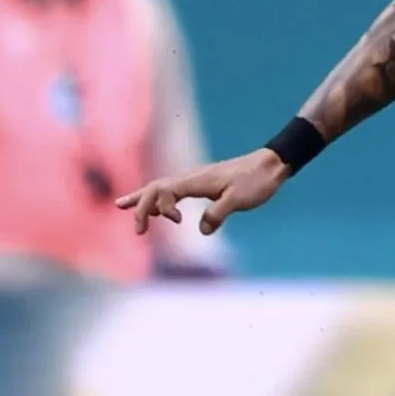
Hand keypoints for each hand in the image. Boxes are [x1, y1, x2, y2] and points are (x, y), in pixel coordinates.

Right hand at [115, 148, 290, 236]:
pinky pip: (174, 189)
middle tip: (137, 230)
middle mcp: (191, 177)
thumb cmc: (257, 181)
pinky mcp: (204, 183)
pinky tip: (160, 206)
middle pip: (155, 188)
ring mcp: (196, 178)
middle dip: (141, 207)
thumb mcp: (239, 200)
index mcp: (195, 180)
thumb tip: (202, 230)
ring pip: (161, 186)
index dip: (158, 208)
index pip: (162, 191)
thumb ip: (218, 213)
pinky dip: (160, 197)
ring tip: (122, 206)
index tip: (176, 222)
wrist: (272, 164)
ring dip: (144, 199)